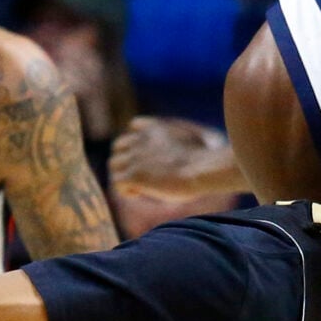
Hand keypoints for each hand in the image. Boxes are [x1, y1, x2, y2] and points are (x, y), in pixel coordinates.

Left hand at [109, 117, 240, 201]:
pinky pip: (118, 183)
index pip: (134, 126)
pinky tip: (141, 194)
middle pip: (118, 146)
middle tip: (142, 176)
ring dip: (124, 176)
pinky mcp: (134, 174)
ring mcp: (135, 155)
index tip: (147, 157)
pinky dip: (127, 191)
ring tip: (141, 187)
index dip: (136, 142)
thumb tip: (206, 146)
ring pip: (113, 165)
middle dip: (126, 161)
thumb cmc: (207, 160)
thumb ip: (184, 142)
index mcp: (156, 128)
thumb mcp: (195, 142)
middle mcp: (142, 138)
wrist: (204, 169)